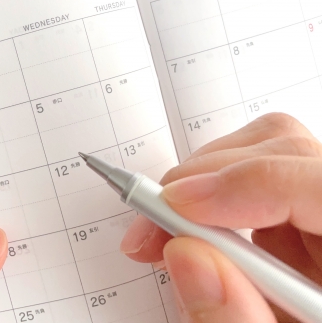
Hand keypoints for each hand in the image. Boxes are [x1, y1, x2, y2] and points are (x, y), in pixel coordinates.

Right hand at [120, 113, 321, 321]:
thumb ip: (235, 321)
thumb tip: (185, 253)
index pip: (321, 187)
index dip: (249, 184)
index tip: (177, 209)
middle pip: (286, 152)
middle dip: (205, 180)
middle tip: (152, 228)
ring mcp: (320, 214)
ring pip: (265, 150)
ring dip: (202, 185)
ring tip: (163, 232)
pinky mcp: (299, 219)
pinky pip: (249, 180)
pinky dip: (208, 200)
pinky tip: (188, 233)